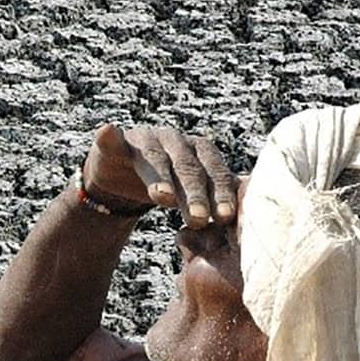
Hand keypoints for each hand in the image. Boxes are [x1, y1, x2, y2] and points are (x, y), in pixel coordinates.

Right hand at [82, 124, 237, 227]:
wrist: (122, 175)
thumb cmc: (167, 186)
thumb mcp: (191, 196)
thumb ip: (216, 204)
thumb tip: (252, 229)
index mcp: (201, 153)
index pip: (216, 173)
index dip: (221, 193)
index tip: (225, 218)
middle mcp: (177, 142)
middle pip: (188, 168)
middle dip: (194, 194)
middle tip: (199, 219)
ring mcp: (146, 140)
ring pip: (155, 158)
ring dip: (159, 176)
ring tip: (163, 197)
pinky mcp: (117, 143)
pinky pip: (112, 140)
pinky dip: (109, 136)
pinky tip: (107, 132)